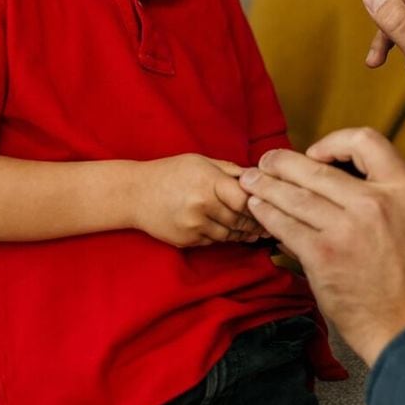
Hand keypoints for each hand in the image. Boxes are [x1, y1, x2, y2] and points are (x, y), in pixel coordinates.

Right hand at [135, 155, 266, 247]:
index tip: (268, 204)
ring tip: (255, 231)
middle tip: (269, 223)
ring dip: (244, 234)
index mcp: (208, 182)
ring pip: (229, 235)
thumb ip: (229, 170)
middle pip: (240, 220)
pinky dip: (224, 238)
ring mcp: (194, 226)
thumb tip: (256, 177)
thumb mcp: (200, 162)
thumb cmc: (170, 172)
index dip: (258, 203)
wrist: (135, 193)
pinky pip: (214, 242)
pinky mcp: (188, 240)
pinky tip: (232, 233)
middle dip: (255, 222)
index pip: (245, 199)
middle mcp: (202, 206)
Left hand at [241, 129, 404, 365]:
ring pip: (293, 195)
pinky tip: (257, 209)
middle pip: (316, 168)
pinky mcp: (323, 255)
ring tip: (251, 181)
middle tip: (266, 161)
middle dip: (282, 162)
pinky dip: (266, 214)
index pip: (366, 140)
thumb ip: (381, 195)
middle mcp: (376, 203)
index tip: (316, 155)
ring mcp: (347, 229)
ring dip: (265, 185)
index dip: (334, 142)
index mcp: (404, 189)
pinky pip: (285, 225)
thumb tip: (330, 176)